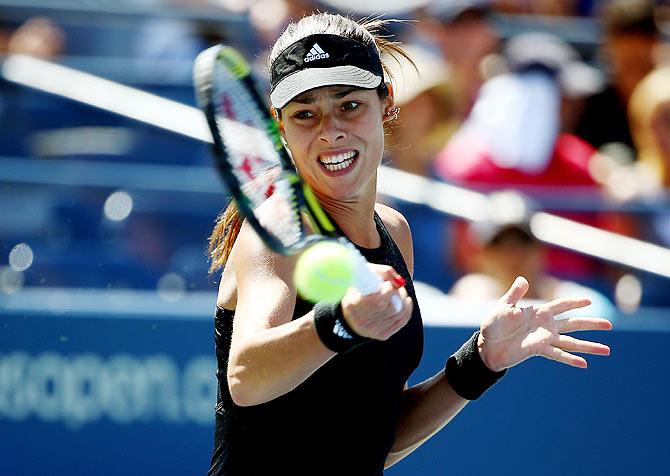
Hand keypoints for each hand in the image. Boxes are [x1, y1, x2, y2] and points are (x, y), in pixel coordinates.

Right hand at [341, 264, 412, 340]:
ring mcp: (373, 330)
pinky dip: (407, 310)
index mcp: (354, 305)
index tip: (388, 284)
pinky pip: (401, 322)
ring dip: (404, 300)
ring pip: (399, 314)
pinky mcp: (382, 335)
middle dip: (399, 294)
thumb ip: (384, 272)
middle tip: (397, 287)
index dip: (389, 291)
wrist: (349, 313)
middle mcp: (362, 321)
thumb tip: (400, 282)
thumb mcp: (365, 274)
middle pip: (392, 308)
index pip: (378, 302)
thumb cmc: (359, 289)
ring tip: (399, 292)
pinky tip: (406, 301)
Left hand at [478, 276, 611, 371]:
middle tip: (609, 324)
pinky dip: (570, 359)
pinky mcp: (539, 351)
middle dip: (591, 323)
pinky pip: (558, 355)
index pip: (561, 305)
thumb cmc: (494, 324)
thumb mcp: (503, 306)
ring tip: (608, 350)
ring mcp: (544, 339)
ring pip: (571, 342)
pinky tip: (585, 364)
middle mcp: (545, 325)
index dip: (575, 303)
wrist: (487, 345)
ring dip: (589, 345)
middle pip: (573, 323)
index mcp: (538, 312)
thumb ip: (515, 294)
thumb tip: (523, 280)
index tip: (590, 302)